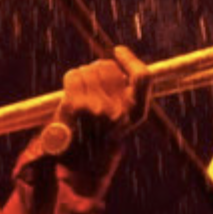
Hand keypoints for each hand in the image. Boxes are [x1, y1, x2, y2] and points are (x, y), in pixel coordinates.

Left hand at [37, 51, 142, 181]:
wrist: (77, 163)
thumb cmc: (100, 134)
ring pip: (89, 70)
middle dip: (98, 69)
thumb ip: (127, 92)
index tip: (119, 51)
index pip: (142, 78)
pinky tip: (70, 92)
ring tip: (81, 93)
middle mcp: (119, 111)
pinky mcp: (76, 106)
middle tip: (91, 84)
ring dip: (83, 75)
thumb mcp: (122, 116)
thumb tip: (118, 57)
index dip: (131, 61)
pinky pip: (74, 75)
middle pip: (109, 68)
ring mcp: (98, 109)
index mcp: (136, 113)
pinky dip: (71, 78)